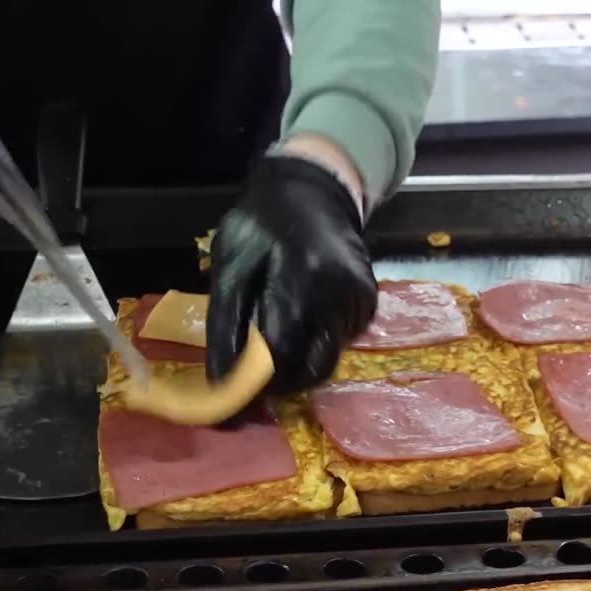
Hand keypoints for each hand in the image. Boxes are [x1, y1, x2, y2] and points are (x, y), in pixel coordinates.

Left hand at [205, 154, 377, 392]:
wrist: (314, 192)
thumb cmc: (262, 223)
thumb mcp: (231, 262)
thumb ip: (226, 321)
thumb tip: (221, 380)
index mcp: (303, 277)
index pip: (282, 352)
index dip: (256, 383)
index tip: (233, 399)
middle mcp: (342, 294)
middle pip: (314, 368)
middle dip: (280, 383)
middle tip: (251, 379)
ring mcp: (361, 302)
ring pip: (328, 360)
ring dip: (297, 363)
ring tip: (272, 342)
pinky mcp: (369, 306)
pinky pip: (339, 343)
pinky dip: (314, 344)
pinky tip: (299, 320)